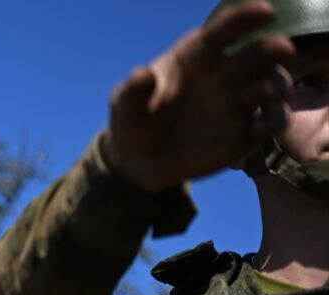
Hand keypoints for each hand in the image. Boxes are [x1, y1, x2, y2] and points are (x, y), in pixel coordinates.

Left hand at [104, 0, 294, 191]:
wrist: (139, 163)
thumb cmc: (133, 123)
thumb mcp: (126, 108)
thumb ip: (134, 92)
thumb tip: (141, 75)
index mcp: (197, 56)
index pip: (225, 29)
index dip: (246, 17)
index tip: (265, 10)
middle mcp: (225, 74)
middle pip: (259, 53)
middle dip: (275, 48)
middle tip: (283, 50)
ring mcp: (238, 103)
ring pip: (272, 85)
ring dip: (278, 86)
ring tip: (270, 94)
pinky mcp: (244, 133)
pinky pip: (266, 125)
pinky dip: (271, 123)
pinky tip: (263, 128)